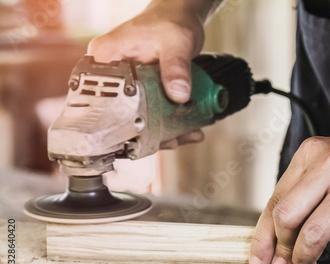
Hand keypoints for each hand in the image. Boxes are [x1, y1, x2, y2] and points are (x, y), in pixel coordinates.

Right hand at [87, 0, 209, 147]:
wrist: (180, 16)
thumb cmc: (171, 20)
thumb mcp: (176, 41)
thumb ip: (176, 66)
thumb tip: (178, 95)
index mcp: (105, 58)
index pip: (99, 98)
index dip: (118, 123)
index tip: (141, 139)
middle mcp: (111, 74)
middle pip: (122, 114)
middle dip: (149, 133)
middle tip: (173, 141)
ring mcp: (126, 85)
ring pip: (139, 117)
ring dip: (164, 132)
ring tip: (188, 136)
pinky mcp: (141, 91)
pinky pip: (152, 112)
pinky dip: (170, 123)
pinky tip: (190, 129)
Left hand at [249, 134, 329, 263]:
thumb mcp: (327, 169)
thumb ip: (299, 197)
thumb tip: (271, 246)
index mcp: (312, 153)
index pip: (275, 201)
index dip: (263, 237)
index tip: (259, 262)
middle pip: (287, 216)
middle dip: (281, 249)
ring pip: (314, 233)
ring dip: (304, 260)